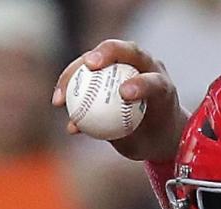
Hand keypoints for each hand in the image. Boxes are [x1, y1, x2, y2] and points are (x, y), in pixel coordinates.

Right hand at [54, 40, 187, 162]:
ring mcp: (124, 64)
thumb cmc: (155, 140)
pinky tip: (58, 104)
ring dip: (75, 71)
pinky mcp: (106, 69)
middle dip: (106, 53)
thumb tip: (100, 132)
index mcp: (161, 85)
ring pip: (96, 59)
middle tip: (89, 65)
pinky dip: (70, 86)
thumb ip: (127, 137)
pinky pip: (84, 75)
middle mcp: (145, 67)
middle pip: (125, 51)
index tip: (123, 94)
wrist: (157, 133)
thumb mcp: (149, 145)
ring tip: (61, 96)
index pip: (152, 80)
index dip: (139, 84)